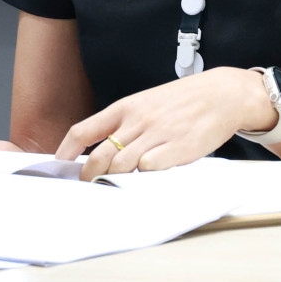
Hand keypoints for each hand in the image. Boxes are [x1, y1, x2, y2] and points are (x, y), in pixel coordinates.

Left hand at [56, 67, 277, 180]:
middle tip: (89, 185)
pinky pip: (149, 171)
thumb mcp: (147, 102)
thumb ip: (125, 123)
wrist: (221, 95)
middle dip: (88, 176)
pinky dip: (143, 179)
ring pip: (120, 167)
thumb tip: (101, 147)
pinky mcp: (175, 150)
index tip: (60, 164)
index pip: (84, 130)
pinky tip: (145, 179)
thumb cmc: (183, 101)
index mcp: (126, 107)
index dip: (67, 151)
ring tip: (115, 186)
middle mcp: (137, 121)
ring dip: (114, 180)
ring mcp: (156, 136)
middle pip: (98, 157)